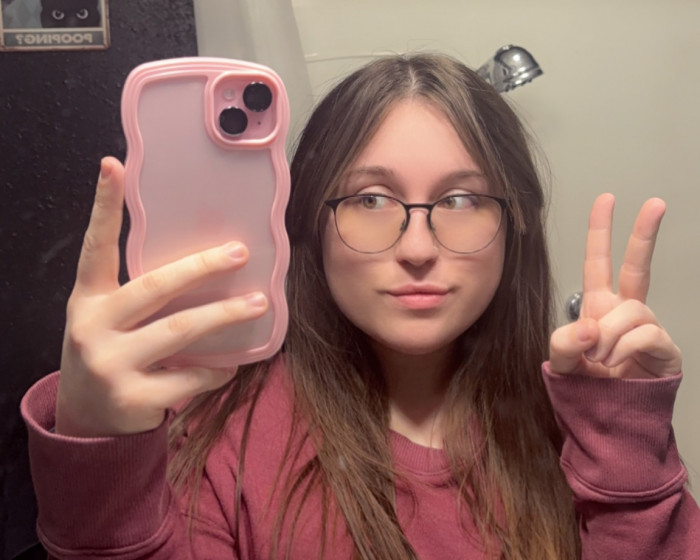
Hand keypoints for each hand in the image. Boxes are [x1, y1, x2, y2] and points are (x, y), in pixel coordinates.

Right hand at [55, 157, 267, 436]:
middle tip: (240, 252)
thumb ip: (139, 295)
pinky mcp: (133, 398)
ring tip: (257, 302)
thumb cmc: (109, 352)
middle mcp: (92, 327)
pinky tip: (231, 364)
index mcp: (87, 299)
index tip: (113, 165)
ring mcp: (110, 364)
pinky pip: (190, 378)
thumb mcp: (109, 319)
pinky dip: (216, 369)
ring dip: (225, 316)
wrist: (87, 419)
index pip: (95, 247)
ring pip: (180, 331)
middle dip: (202, 267)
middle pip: (154, 287)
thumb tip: (204, 261)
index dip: (102, 206)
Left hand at [549, 193, 680, 378]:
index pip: (599, 264)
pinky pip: (645, 334)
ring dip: (609, 334)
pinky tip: (616, 362)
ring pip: (633, 309)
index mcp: (598, 309)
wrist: (608, 422)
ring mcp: (646, 329)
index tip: (606, 200)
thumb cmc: (587, 389)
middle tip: (656, 203)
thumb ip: (563, 344)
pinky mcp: (665, 349)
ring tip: (599, 358)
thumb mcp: (561, 365)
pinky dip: (624, 347)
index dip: (600, 232)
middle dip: (643, 234)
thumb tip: (591, 326)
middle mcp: (624, 312)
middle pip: (636, 267)